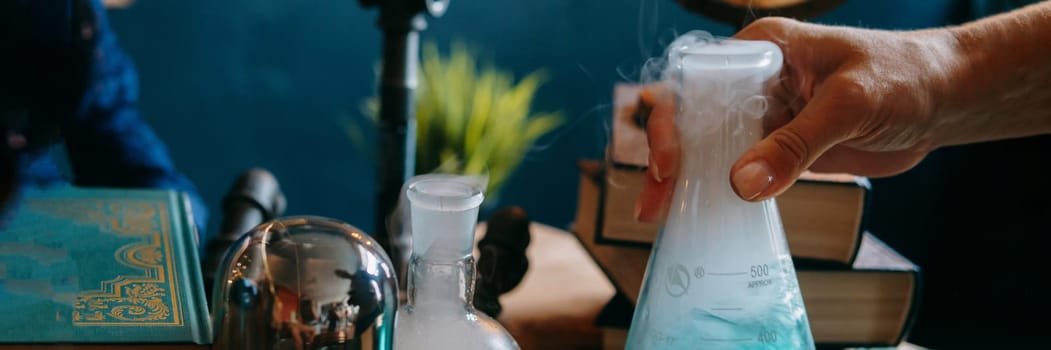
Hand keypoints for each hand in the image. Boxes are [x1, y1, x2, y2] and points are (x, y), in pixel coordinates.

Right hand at [635, 17, 963, 221]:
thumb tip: (741, 184)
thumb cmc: (904, 77)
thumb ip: (796, 144)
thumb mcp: (850, 104)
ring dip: (686, 181)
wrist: (945, 98)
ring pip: (709, 147)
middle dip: (668, 159)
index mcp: (761, 50)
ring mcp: (764, 115)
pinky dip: (718, 193)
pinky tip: (700, 216)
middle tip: (656, 202)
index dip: (674, 121)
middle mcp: (752, 80)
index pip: (697, 81)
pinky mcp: (779, 146)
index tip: (672, 163)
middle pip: (692, 117)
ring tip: (662, 216)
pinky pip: (737, 169)